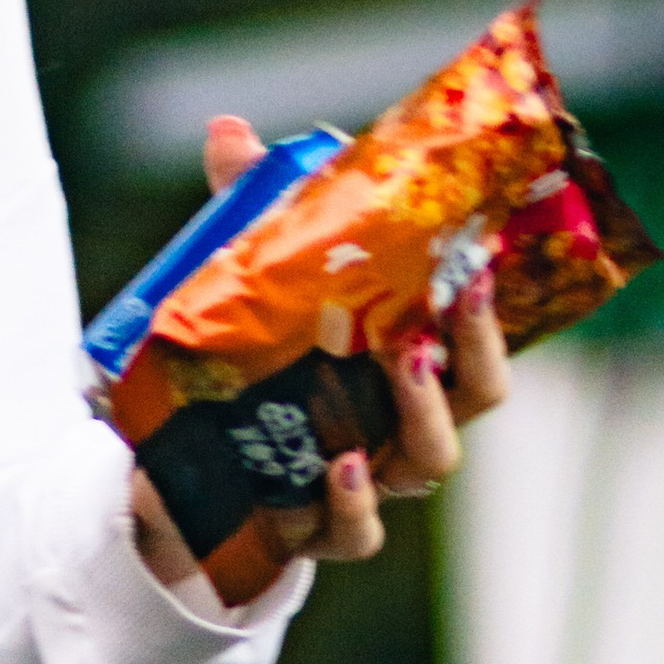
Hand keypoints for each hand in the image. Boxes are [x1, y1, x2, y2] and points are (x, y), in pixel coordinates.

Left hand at [127, 111, 511, 590]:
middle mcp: (400, 423)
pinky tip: (341, 466)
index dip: (488, 306)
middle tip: (452, 304)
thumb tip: (229, 130)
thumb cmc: (243, 364)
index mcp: (401, 362)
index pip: (471, 336)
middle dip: (473, 353)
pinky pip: (355, 532)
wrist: (175, 476)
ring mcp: (367, 480)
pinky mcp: (314, 529)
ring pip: (429, 463)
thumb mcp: (244, 280)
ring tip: (402, 366)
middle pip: (473, 400)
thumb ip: (245, 209)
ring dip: (424, 415)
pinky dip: (355, 504)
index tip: (479, 259)